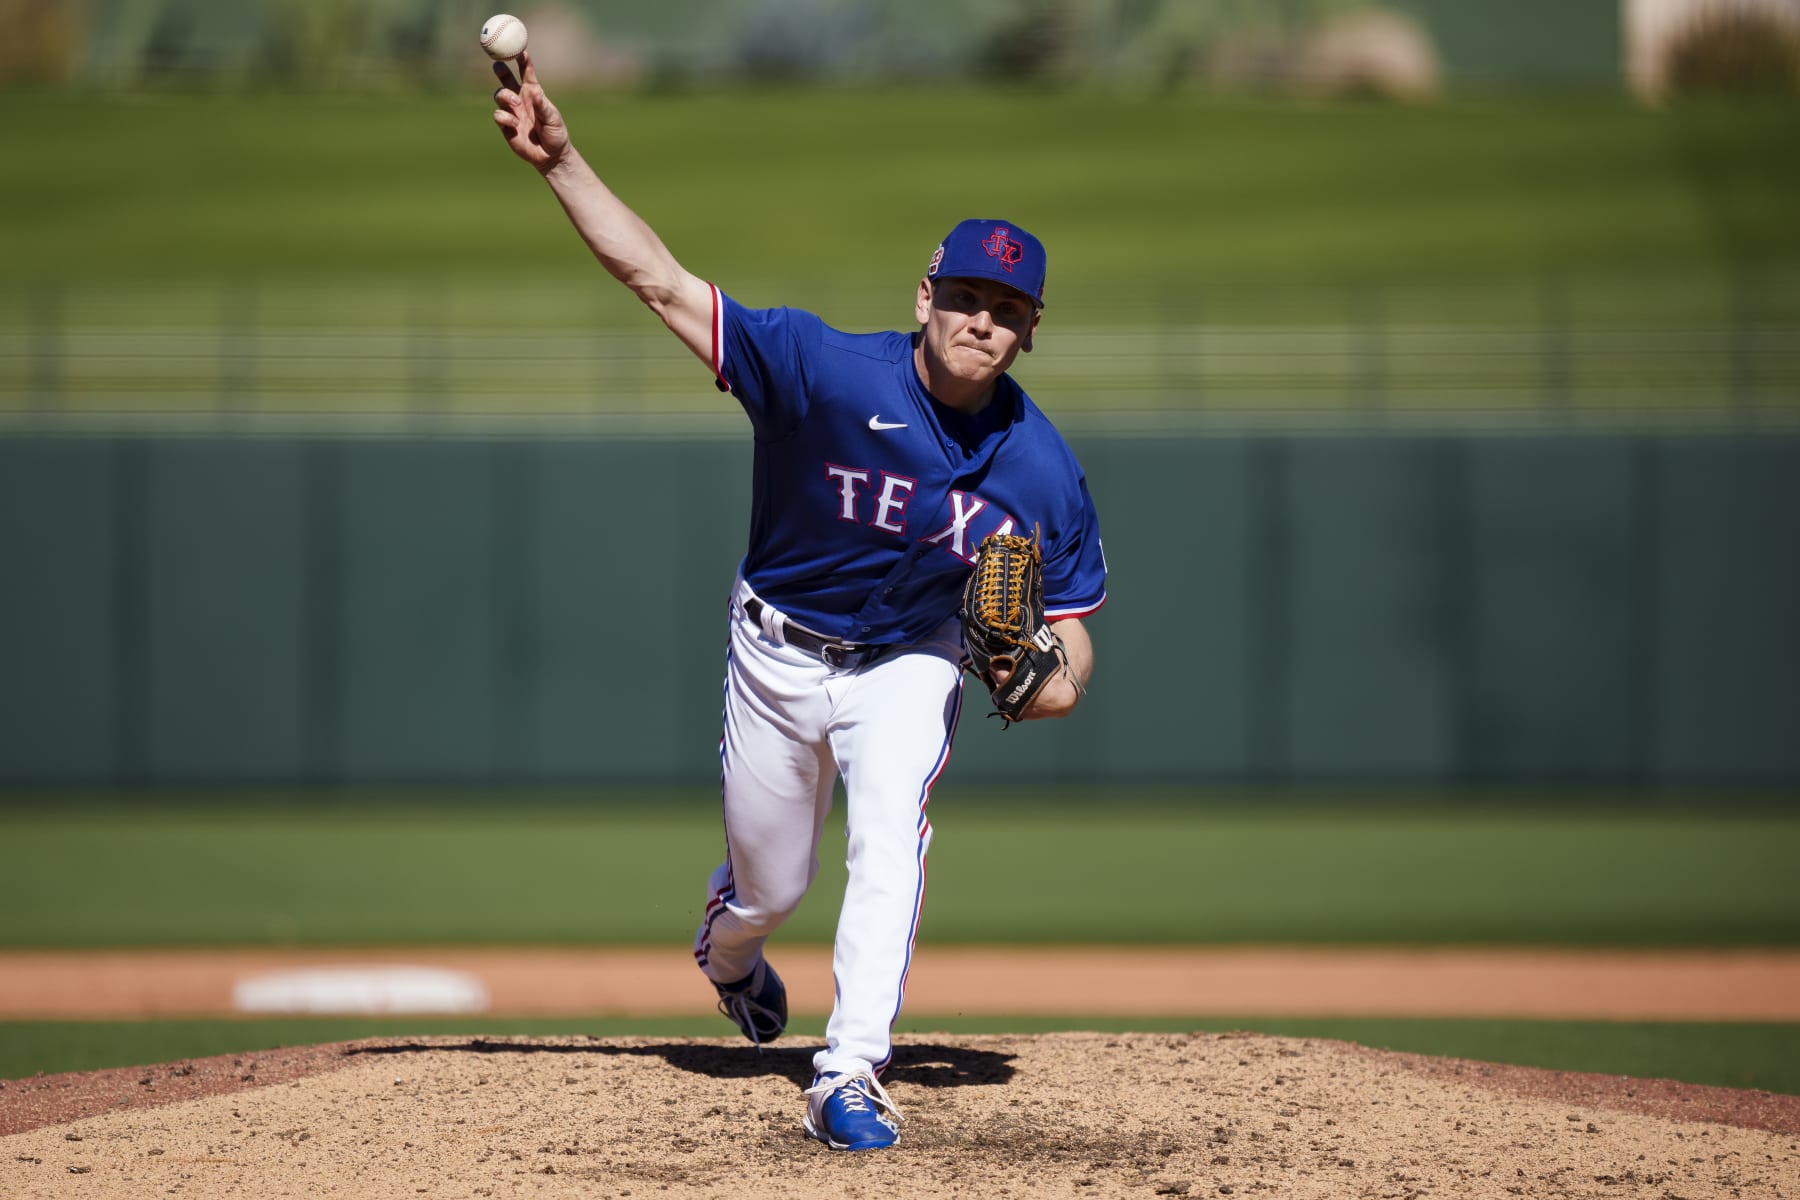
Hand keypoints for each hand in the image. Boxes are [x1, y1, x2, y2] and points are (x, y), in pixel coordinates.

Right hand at [491, 51, 569, 172]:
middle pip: (506, 79)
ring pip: (499, 95)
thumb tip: (535, 92)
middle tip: (498, 65)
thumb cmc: (556, 134)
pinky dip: (504, 117)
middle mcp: (520, 99)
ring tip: (516, 104)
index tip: (519, 51)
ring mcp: (512, 111)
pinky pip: (498, 115)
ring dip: (505, 96)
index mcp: (533, 93)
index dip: (522, 61)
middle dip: (501, 70)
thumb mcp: (553, 119)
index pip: (526, 73)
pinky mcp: (506, 125)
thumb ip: (543, 106)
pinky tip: (514, 124)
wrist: (550, 156)